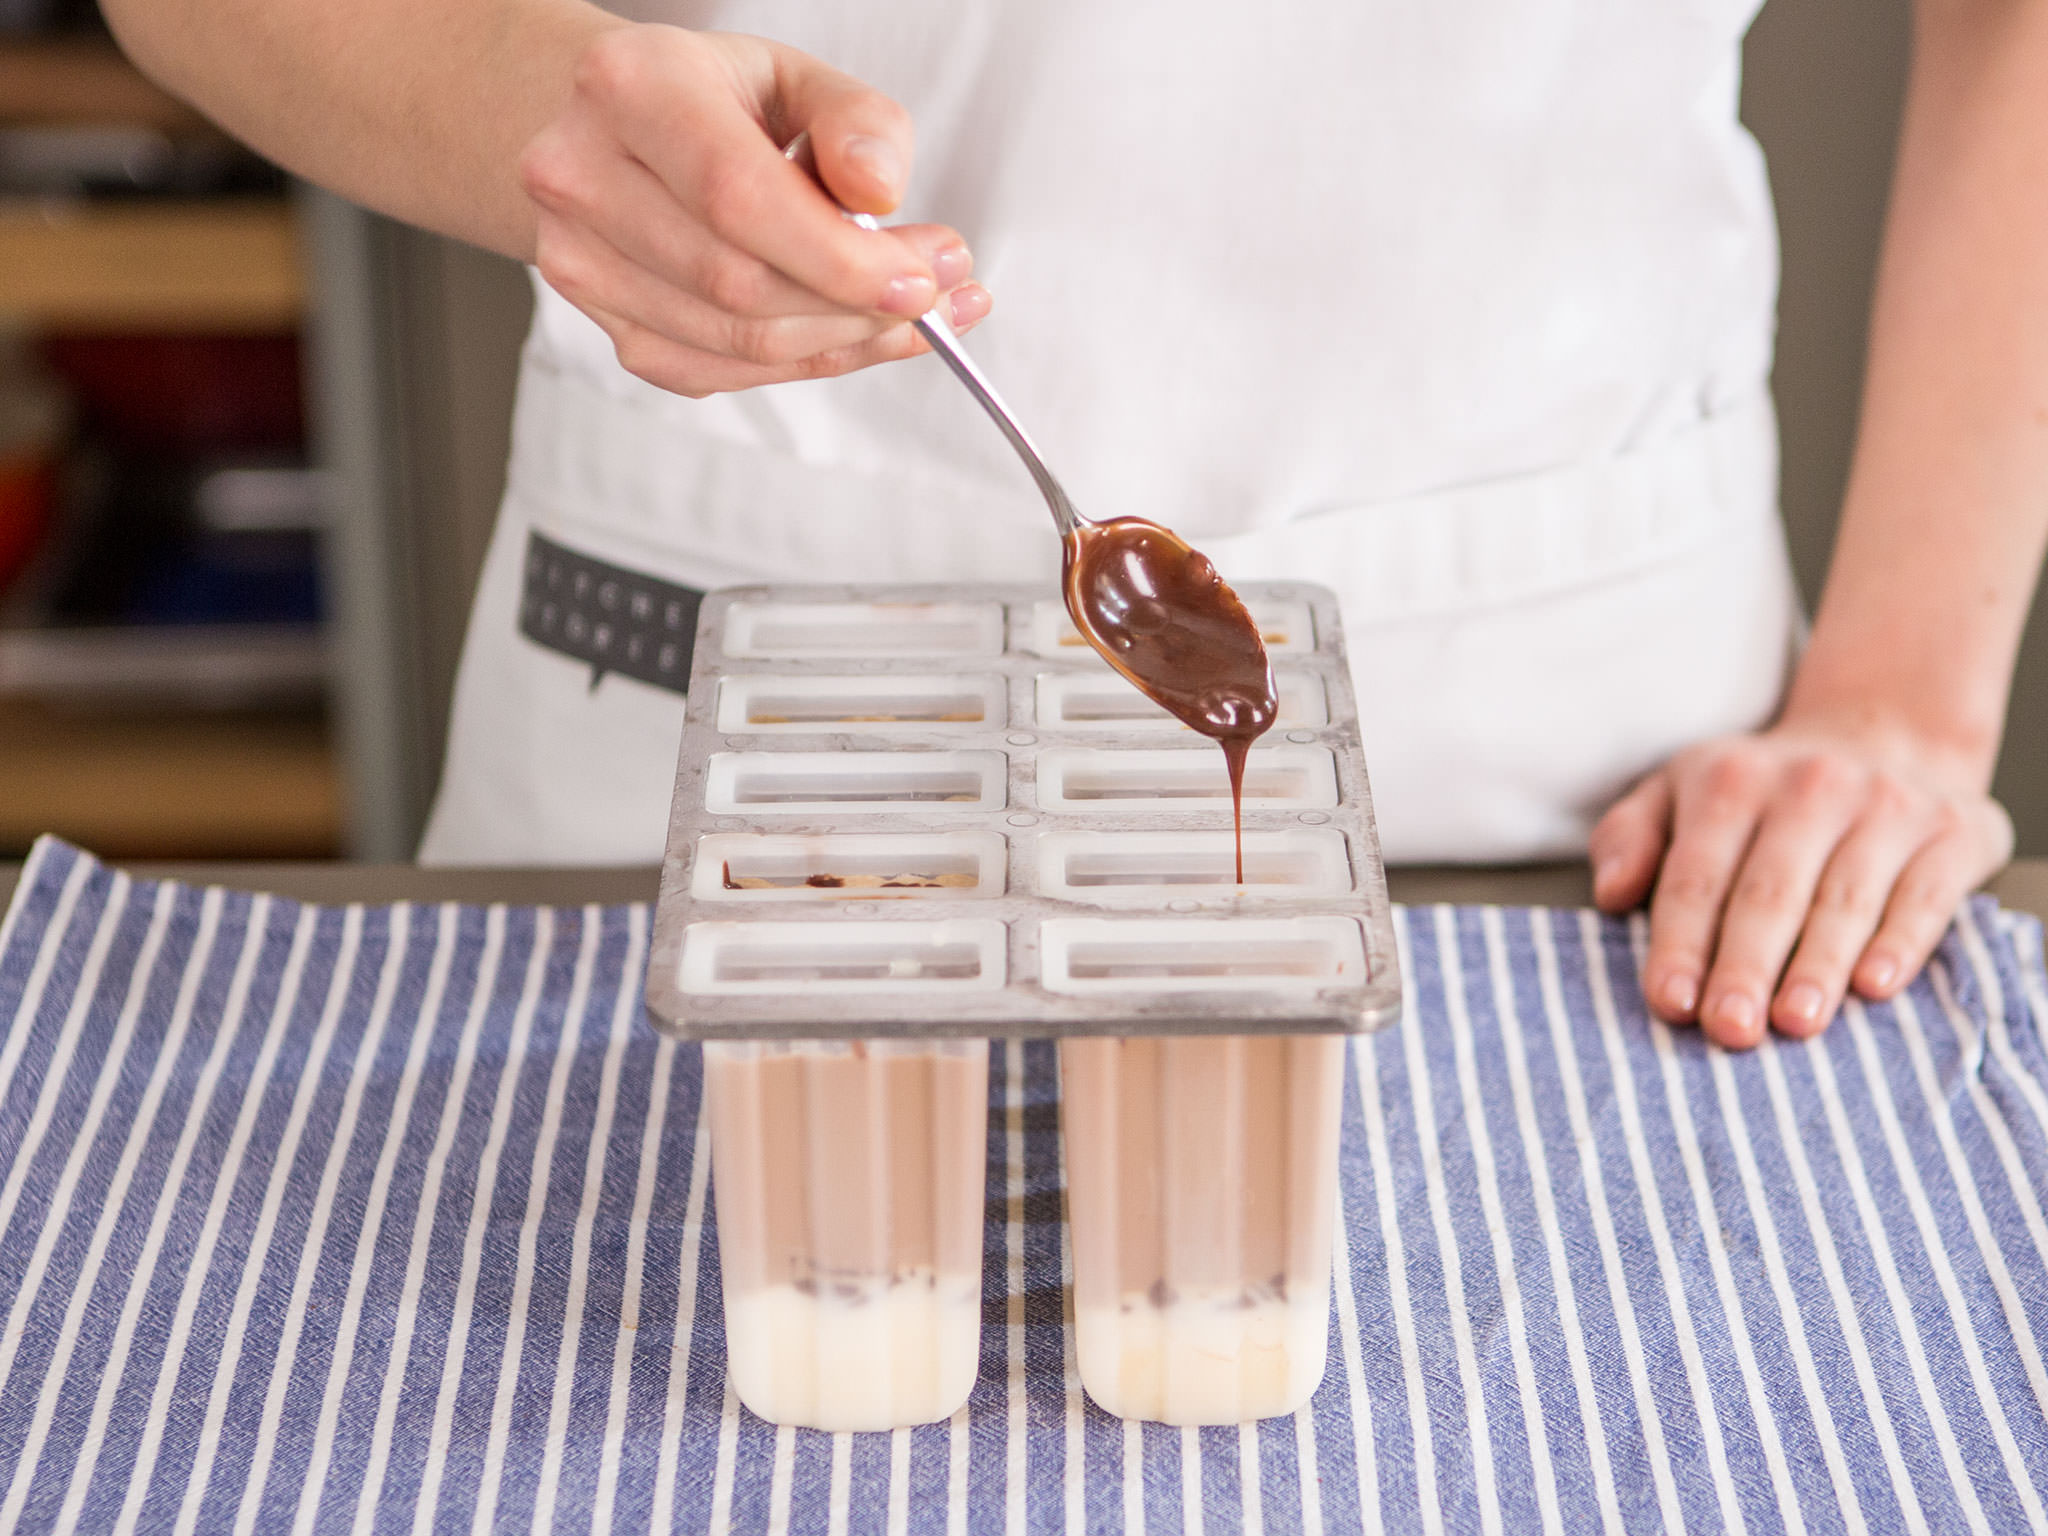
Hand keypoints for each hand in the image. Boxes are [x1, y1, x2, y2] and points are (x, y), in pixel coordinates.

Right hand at [518, 25, 989, 397]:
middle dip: (860, 305)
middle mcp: (583, 175)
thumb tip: (880, 192)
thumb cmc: (706, 97)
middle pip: (741, 284)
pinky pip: (719, 371)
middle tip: (940, 292)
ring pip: (736, 342)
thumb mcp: (790, 73)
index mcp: (631, 89)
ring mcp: (579, 259)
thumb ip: (856, 120)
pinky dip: (801, 362)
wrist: (605, 124)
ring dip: (843, 340)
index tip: (925, 276)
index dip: (841, 257)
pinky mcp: (603, 322)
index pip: (739, 199)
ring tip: (912, 312)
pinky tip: (851, 334)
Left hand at [1588, 719, 2014, 1047]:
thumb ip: (1629, 837)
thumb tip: (1609, 893)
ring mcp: (1886, 806)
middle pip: (1768, 892)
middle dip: (1746, 966)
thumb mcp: (1677, 789)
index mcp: (1729, 780)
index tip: (1672, 1003)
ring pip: (1844, 898)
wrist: (1885, 734)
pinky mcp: (1952, 832)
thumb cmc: (1759, 791)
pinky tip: (1875, 986)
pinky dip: (1900, 941)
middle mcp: (1809, 786)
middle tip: (1730, 1030)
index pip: (1696, 875)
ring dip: (1818, 965)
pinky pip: (1924, 895)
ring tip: (1795, 1023)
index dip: (1681, 942)